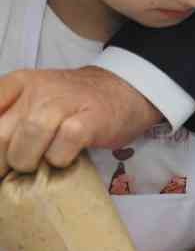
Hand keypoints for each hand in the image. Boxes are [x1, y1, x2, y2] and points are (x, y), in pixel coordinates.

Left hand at [0, 67, 160, 176]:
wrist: (126, 89)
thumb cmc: (74, 103)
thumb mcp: (34, 100)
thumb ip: (8, 120)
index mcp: (18, 83)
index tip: (2, 157)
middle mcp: (38, 90)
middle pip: (0, 135)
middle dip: (3, 161)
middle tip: (15, 168)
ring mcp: (65, 103)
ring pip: (27, 142)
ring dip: (29, 162)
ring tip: (40, 163)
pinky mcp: (90, 121)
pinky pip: (61, 149)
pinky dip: (59, 160)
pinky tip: (66, 156)